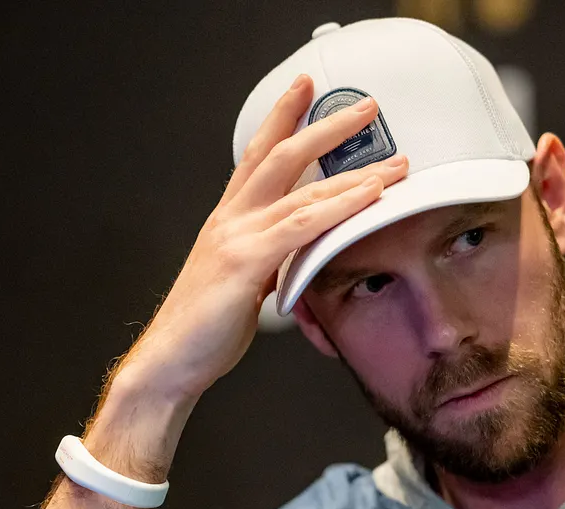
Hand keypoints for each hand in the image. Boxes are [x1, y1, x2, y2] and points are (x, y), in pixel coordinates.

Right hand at [91, 77, 409, 471]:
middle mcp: (230, 218)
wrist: (170, 361)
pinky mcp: (247, 263)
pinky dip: (340, 207)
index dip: (281, 119)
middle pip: (281, 155)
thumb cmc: (205, 329)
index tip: (306, 91)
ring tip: (394, 161)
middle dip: (325, 124)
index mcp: (227, 219)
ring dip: (352, 170)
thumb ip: (270, 261)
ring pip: (301, 188)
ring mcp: (237, 237)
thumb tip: (299, 257)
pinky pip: (302, 227)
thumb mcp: (244, 284)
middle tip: (365, 106)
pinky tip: (369, 196)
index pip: (257, 156)